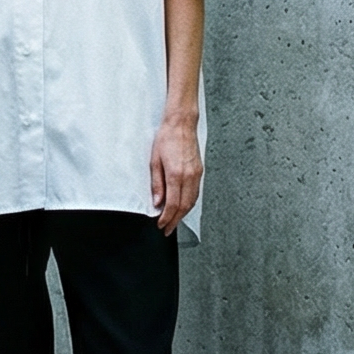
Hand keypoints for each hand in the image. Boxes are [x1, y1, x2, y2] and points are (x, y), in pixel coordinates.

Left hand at [150, 111, 201, 236]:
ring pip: (192, 201)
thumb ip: (156, 184)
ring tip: (174, 221)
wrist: (181, 124)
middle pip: (184, 206)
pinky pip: (195, 192)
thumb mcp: (154, 161)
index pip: (173, 204)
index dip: (167, 218)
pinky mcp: (199, 171)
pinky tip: (182, 206)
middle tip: (167, 229)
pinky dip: (189, 203)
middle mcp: (189, 176)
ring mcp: (196, 174)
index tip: (161, 225)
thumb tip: (157, 202)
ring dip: (183, 214)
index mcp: (176, 174)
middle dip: (175, 220)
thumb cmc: (166, 138)